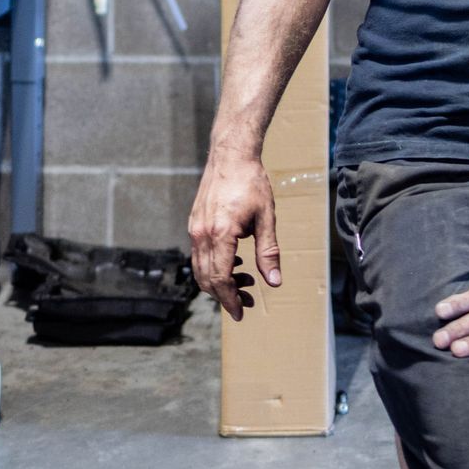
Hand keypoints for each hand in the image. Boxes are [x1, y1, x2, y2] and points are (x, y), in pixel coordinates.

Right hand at [188, 141, 279, 319]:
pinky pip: (199, 255)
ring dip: (219, 282)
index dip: (230, 300)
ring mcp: (195, 229)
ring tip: (245, 281)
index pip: (221, 279)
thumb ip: (269, 252)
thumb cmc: (252, 183)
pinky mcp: (194, 224)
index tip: (241, 313)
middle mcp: (202, 234)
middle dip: (225, 296)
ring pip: (200, 269)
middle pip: (207, 279)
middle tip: (247, 302)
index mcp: (221, 234)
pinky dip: (213, 266)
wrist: (231, 155)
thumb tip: (274, 282)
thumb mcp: (266, 218)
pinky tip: (235, 261)